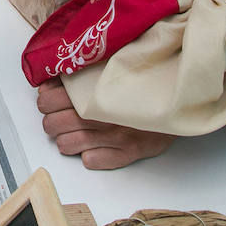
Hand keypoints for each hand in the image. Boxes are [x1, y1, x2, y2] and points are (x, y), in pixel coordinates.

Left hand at [36, 80, 172, 168]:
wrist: (180, 92)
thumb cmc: (141, 77)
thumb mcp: (109, 65)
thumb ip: (81, 71)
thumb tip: (51, 79)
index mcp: (91, 91)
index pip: (48, 102)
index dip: (45, 101)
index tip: (50, 99)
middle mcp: (99, 116)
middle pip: (52, 126)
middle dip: (52, 121)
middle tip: (60, 116)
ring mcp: (114, 137)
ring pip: (67, 146)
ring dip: (66, 139)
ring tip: (75, 131)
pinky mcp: (129, 153)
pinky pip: (92, 161)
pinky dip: (89, 155)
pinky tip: (95, 145)